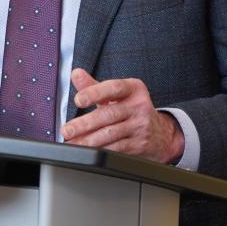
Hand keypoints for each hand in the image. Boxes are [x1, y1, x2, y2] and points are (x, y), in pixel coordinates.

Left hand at [62, 69, 181, 162]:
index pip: (113, 88)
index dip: (95, 93)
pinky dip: (99, 150)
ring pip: (111, 134)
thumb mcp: (116, 95)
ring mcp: (140, 126)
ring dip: (88, 140)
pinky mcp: (138, 144)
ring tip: (73, 142)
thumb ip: (94, 86)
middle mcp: (139, 106)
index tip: (78, 99)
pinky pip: (116, 148)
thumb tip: (75, 73)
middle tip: (67, 130)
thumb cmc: (131, 110)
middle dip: (85, 124)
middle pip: (109, 114)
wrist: (159, 133)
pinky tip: (87, 151)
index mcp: (133, 89)